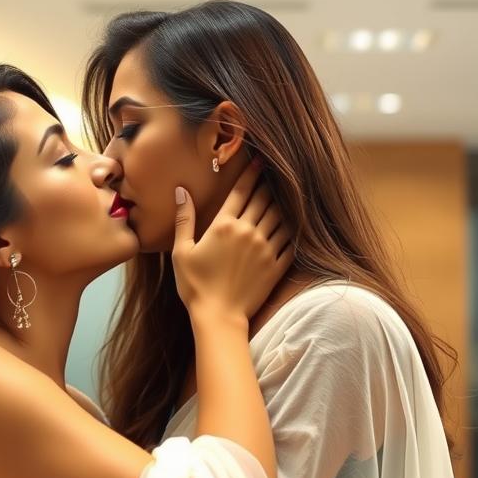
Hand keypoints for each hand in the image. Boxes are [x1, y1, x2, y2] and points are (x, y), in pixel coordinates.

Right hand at [171, 159, 294, 322]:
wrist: (219, 317)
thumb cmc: (195, 286)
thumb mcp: (181, 252)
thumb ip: (184, 219)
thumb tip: (181, 191)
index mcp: (223, 225)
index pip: (241, 190)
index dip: (252, 173)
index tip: (260, 160)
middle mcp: (247, 231)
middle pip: (264, 199)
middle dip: (270, 183)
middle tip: (277, 171)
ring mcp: (264, 248)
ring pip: (280, 215)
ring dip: (283, 202)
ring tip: (288, 193)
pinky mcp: (276, 265)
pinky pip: (290, 240)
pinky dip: (294, 228)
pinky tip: (296, 222)